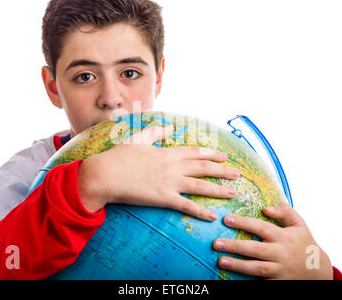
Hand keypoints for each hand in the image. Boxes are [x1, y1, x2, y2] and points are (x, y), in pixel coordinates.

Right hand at [78, 125, 239, 219]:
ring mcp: (169, 182)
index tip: (225, 156)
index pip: (195, 152)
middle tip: (237, 174)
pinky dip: (200, 211)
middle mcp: (172, 166)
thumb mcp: (137, 139)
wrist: (105, 174)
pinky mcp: (163, 197)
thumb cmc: (118, 157)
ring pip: (200, 185)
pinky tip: (212, 215)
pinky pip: (186, 205)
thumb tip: (169, 126)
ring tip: (233, 192)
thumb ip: (155, 132)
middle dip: (222, 170)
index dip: (212, 154)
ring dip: (218, 189)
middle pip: (203, 167)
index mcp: (166, 152)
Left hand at [212, 203, 333, 278]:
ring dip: (238, 265)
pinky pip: (262, 281)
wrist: (318, 270)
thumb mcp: (299, 224)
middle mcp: (281, 253)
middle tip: (216, 243)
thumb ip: (285, 211)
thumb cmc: (303, 243)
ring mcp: (279, 269)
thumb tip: (266, 208)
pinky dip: (249, 280)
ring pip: (256, 268)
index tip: (226, 219)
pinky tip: (233, 277)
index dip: (243, 223)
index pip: (260, 227)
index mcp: (283, 236)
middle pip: (255, 249)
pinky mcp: (277, 282)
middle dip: (235, 247)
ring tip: (221, 261)